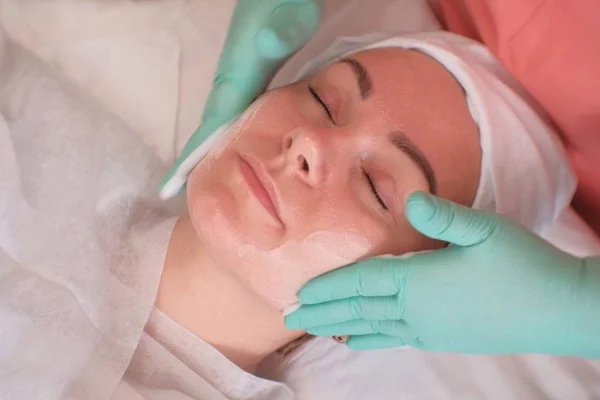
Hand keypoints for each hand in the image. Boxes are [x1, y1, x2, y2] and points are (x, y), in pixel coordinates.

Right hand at [160, 0, 321, 196]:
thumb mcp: (291, 11)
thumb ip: (281, 29)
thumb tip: (267, 46)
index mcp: (240, 72)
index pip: (214, 124)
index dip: (194, 156)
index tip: (172, 187)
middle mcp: (234, 76)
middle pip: (214, 127)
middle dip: (199, 160)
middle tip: (186, 194)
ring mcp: (241, 72)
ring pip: (225, 118)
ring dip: (216, 147)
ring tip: (209, 178)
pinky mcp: (253, 68)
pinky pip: (238, 108)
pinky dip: (233, 130)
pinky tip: (241, 142)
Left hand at [285, 192, 599, 356]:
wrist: (561, 310)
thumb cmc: (525, 265)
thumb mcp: (486, 230)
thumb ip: (443, 216)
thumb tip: (408, 202)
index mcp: (420, 281)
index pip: (360, 283)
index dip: (328, 286)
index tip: (299, 292)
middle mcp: (417, 310)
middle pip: (358, 309)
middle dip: (322, 311)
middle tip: (289, 314)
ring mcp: (429, 329)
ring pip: (372, 326)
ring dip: (339, 325)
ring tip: (314, 327)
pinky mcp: (443, 339)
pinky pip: (394, 339)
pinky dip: (370, 339)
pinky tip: (357, 342)